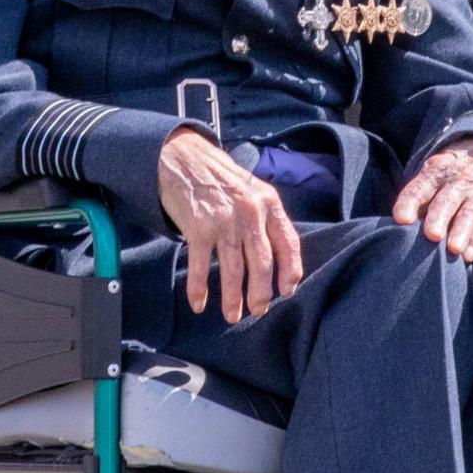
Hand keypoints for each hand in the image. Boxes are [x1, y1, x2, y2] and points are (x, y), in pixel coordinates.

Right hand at [158, 127, 301, 322]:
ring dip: (233, 298)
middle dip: (261, 293)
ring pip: (233, 270)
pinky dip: (199, 289)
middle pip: (262, 263)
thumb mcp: (252, 190)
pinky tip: (199, 303)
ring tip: (233, 315)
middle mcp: (250, 212)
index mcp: (268, 203)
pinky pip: (201, 267)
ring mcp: (223, 221)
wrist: (182, 157)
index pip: (288, 243)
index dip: (290, 271)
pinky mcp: (198, 228)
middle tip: (259, 310)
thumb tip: (277, 257)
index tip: (287, 291)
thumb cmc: (219, 178)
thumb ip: (265, 218)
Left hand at [391, 136, 472, 262]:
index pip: (420, 187)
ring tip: (453, 249)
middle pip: (446, 200)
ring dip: (461, 231)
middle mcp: (459, 180)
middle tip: (432, 235)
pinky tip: (468, 255)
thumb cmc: (450, 177)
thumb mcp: (434, 175)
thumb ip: (419, 200)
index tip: (401, 219)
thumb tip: (400, 231)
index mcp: (437, 171)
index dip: (410, 202)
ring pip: (469, 213)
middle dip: (439, 217)